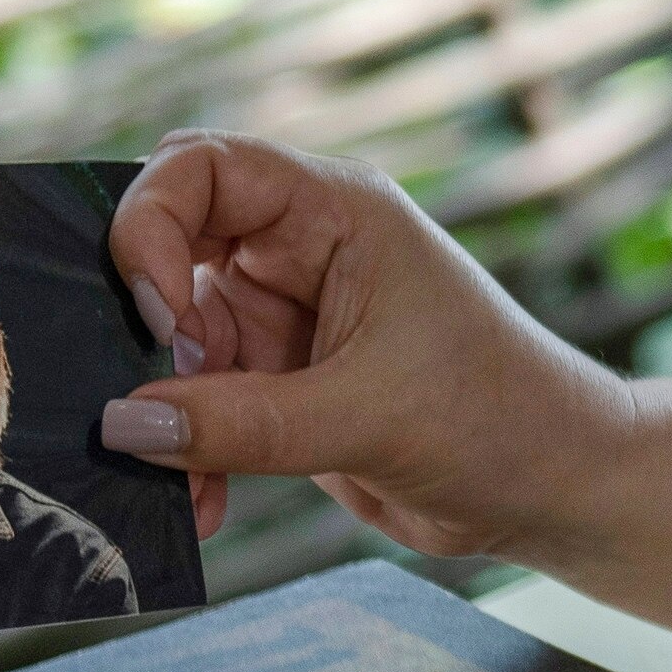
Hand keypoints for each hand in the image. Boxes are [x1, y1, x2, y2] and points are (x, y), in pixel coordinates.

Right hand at [100, 128, 636, 564]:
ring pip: (173, 336)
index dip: (152, 226)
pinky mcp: (279, 382)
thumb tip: (118, 424)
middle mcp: (303, 249)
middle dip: (143, 322)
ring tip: (181, 480)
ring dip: (161, 407)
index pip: (201, 166)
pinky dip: (185, 450)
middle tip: (151, 392)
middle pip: (170, 244)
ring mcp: (287, 315)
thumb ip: (239, 421)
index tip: (160, 316)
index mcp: (337, 211)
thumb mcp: (367, 418)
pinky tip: (203, 506)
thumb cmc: (498, 418)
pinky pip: (195, 400)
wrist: (552, 488)